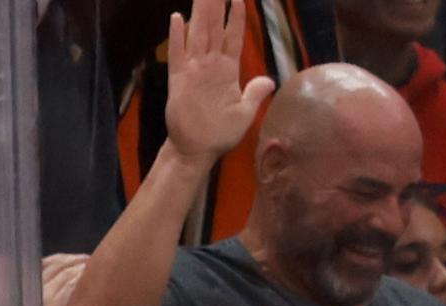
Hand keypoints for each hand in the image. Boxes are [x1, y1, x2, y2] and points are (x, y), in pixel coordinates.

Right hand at [157, 0, 274, 165]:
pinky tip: (176, 18)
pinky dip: (176, 37)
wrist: (197, 151)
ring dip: (199, 12)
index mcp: (227, 70)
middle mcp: (210, 65)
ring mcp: (193, 71)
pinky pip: (177, 55)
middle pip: (214, 27)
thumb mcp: (244, 114)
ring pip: (197, 34)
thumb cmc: (220, 134)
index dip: (236, 16)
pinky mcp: (178, 81)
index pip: (233, 36)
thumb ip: (255, 94)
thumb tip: (269, 81)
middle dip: (215, 4)